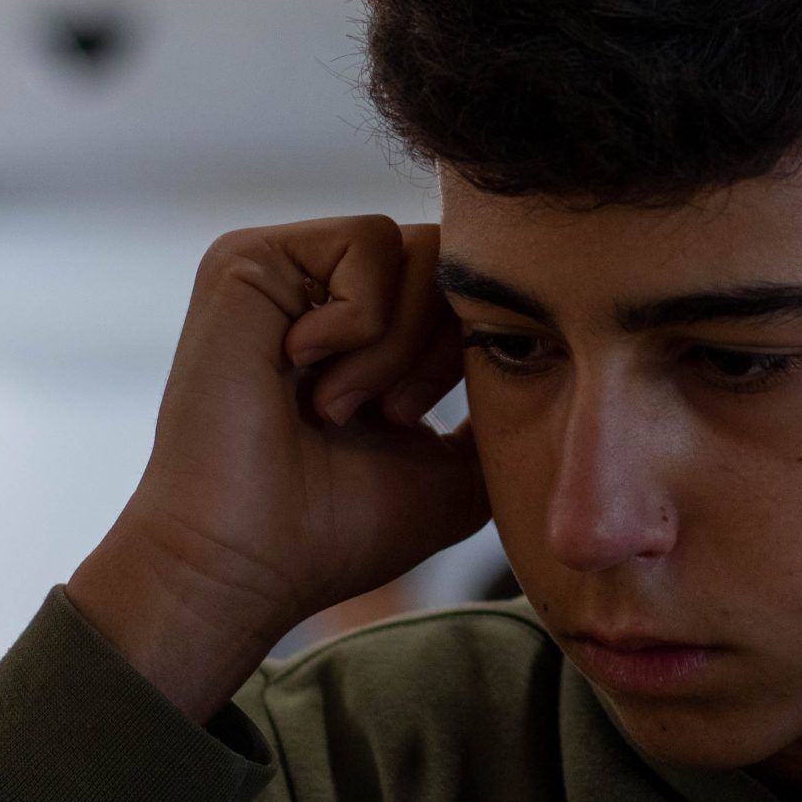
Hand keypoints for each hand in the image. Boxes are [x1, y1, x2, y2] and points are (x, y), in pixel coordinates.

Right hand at [67, 216, 490, 720]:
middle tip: (381, 416)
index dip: (465, 353)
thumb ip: (505, 406)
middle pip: (451, 259)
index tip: (408, 421)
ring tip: (339, 405)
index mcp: (366, 328)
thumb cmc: (339, 529)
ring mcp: (286, 267)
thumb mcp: (458, 469)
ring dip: (396, 343)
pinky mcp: (249, 258)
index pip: (465, 289)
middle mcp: (324, 287)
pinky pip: (368, 241)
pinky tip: (300, 369)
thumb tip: (558, 361)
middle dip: (436, 349)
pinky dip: (361, 319)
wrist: (244, 561)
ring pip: (417, 249)